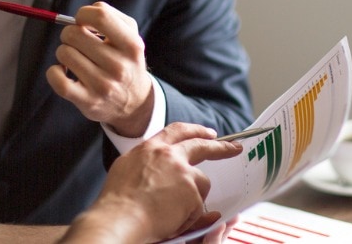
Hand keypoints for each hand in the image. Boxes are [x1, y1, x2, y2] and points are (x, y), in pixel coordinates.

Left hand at [47, 2, 153, 135]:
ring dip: (64, 52)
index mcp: (131, 46)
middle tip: (77, 42)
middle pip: (75, 34)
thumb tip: (82, 14)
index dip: (83, 14)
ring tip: (76, 58)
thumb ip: (110, 17)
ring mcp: (103, 85)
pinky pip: (56, 78)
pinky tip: (63, 71)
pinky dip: (53, 71)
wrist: (135, 103)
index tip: (82, 21)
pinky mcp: (87, 101)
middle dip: (70, 33)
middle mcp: (119, 66)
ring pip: (64, 53)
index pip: (101, 16)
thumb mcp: (131, 37)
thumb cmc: (126, 62)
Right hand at [60, 122, 241, 242]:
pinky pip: (198, 206)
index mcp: (150, 148)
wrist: (118, 218)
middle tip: (234, 148)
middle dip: (221, 147)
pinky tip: (172, 221)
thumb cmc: (117, 202)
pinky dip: (189, 216)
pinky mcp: (191, 191)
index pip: (177, 131)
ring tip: (171, 212)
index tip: (208, 133)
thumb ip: (147, 162)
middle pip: (201, 146)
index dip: (195, 130)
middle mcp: (168, 155)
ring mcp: (182, 172)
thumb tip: (159, 168)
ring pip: (201, 183)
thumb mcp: (126, 168)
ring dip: (193, 197)